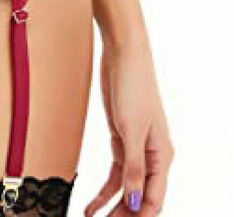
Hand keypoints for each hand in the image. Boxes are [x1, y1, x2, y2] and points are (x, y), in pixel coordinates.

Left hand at [85, 38, 173, 215]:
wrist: (123, 55)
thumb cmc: (133, 85)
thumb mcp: (131, 129)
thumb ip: (133, 167)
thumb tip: (134, 202)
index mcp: (162, 155)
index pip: (154, 199)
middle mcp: (152, 155)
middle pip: (140, 197)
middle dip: (125, 215)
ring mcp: (136, 148)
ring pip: (127, 188)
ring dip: (113, 206)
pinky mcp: (121, 139)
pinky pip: (116, 173)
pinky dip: (105, 189)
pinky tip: (94, 203)